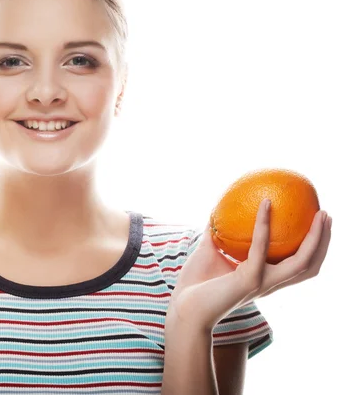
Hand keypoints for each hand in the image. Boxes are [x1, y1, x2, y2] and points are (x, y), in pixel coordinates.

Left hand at [167, 199, 331, 329]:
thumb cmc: (194, 283)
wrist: (183, 305)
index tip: (316, 223)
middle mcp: (269, 283)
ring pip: (301, 262)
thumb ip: (216, 234)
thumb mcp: (208, 252)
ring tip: (319, 214)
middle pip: (310, 265)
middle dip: (324, 242)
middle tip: (326, 215)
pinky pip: (261, 247)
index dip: (313, 248)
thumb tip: (216, 211)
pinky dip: (264, 224)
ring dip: (314, 238)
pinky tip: (265, 204)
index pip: (298, 266)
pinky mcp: (248, 279)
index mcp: (264, 279)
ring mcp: (261, 282)